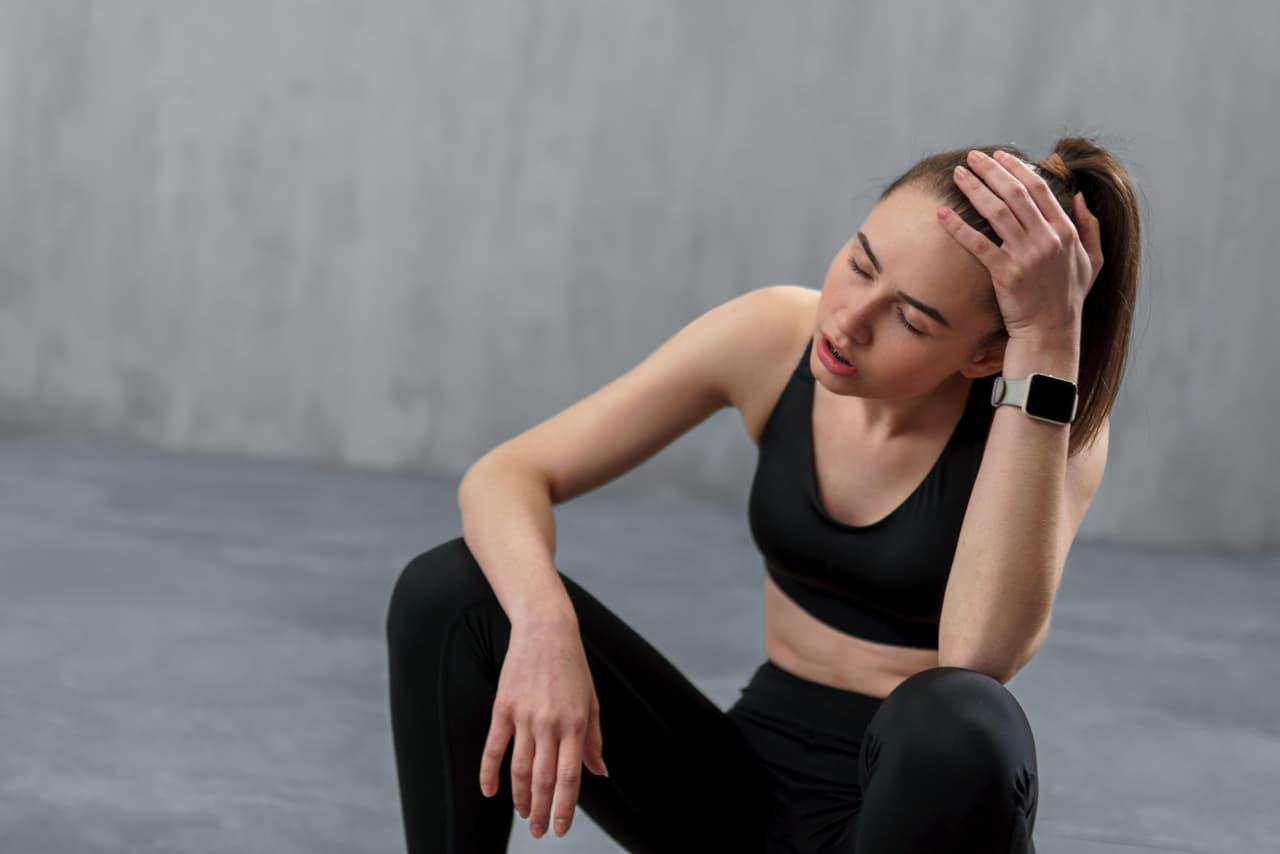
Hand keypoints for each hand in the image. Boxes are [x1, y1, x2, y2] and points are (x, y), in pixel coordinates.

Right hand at [478, 619, 609, 838]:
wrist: (546, 630)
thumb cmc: (573, 667)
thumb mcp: (591, 702)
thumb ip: (593, 740)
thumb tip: (600, 772)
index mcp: (575, 724)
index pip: (570, 777)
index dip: (564, 807)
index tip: (560, 829)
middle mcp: (550, 724)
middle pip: (543, 779)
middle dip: (541, 810)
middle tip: (538, 831)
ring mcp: (525, 716)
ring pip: (519, 769)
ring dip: (519, 797)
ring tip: (522, 815)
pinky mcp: (503, 707)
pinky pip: (494, 747)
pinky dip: (489, 772)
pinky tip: (489, 791)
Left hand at [938, 149, 1102, 344]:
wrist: (1051, 332)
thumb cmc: (1068, 298)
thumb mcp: (1091, 261)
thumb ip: (1090, 227)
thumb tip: (1080, 197)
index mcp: (1066, 231)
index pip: (1039, 188)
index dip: (1016, 168)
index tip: (999, 156)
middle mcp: (1048, 238)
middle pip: (1015, 193)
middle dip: (991, 170)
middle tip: (972, 157)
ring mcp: (1027, 255)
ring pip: (997, 212)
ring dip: (975, 189)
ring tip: (957, 174)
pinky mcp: (1006, 273)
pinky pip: (978, 244)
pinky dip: (959, 227)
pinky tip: (943, 214)